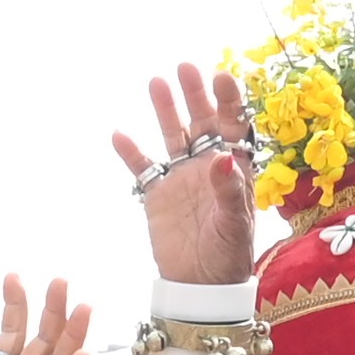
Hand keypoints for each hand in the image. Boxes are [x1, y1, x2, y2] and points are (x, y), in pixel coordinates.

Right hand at [109, 63, 256, 290]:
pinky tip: (120, 135)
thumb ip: (229, 189)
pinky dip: (131, 152)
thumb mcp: (235, 224)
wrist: (200, 287)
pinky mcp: (156, 195)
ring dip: (165, 110)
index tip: (222, 77)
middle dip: (196, 94)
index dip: (229, 100)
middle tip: (186, 68)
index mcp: (234, 168)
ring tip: (157, 82)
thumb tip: (222, 156)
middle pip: (202, 121)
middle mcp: (207, 166)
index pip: (234, 126)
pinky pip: (142, 168)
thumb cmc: (229, 255)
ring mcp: (180, 178)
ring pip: (172, 135)